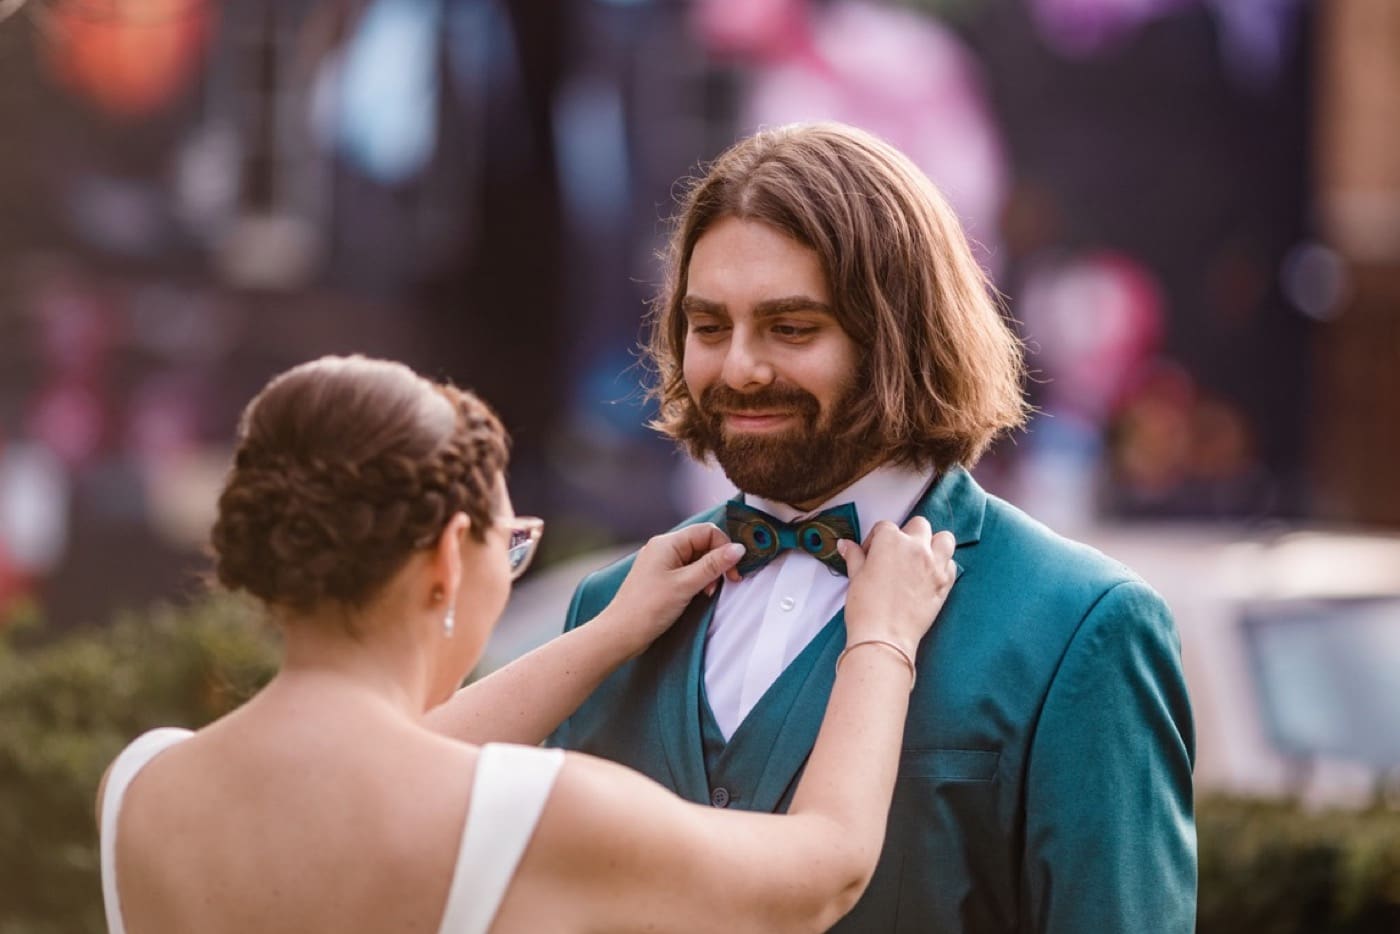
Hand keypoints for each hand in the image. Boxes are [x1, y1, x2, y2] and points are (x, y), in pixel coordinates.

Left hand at [605, 524, 744, 655]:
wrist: (621, 634)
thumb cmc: (648, 608)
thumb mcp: (686, 585)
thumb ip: (713, 565)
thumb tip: (738, 548)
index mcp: (667, 543)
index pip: (707, 531)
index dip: (724, 548)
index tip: (734, 570)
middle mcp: (663, 548)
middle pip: (702, 544)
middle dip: (717, 562)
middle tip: (724, 583)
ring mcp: (661, 562)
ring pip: (696, 558)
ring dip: (708, 574)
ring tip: (707, 593)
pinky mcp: (661, 577)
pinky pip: (687, 570)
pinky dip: (697, 580)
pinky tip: (698, 594)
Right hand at [837, 517, 955, 657]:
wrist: (884, 637)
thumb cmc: (867, 608)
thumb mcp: (855, 577)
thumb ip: (854, 556)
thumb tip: (846, 545)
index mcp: (891, 540)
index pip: (885, 527)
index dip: (876, 539)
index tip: (871, 553)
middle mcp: (916, 547)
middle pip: (919, 525)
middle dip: (908, 534)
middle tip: (896, 552)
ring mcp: (934, 564)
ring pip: (944, 538)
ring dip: (934, 543)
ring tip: (921, 556)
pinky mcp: (945, 583)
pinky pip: (951, 564)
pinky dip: (943, 566)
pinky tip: (929, 575)